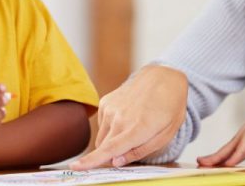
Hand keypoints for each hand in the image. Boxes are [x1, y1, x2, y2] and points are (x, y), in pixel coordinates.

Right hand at [69, 65, 188, 169]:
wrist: (163, 77)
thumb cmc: (169, 108)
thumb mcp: (166, 135)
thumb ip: (140, 151)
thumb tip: (116, 161)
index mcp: (138, 128)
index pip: (110, 149)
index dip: (91, 161)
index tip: (75, 167)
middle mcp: (120, 117)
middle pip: (104, 148)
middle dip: (112, 154)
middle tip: (132, 146)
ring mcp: (110, 108)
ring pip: (102, 138)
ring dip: (112, 140)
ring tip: (133, 127)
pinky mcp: (105, 102)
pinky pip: (102, 125)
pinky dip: (111, 128)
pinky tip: (127, 117)